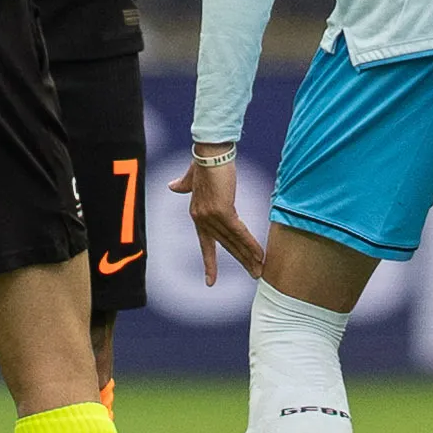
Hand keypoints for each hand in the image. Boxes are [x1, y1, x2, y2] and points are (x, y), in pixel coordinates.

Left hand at [168, 152, 263, 283]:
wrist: (209, 152)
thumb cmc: (203, 162)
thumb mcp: (192, 178)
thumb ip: (183, 185)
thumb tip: (172, 186)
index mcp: (197, 214)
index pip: (205, 244)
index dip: (209, 262)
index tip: (210, 281)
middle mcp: (202, 219)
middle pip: (225, 245)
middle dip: (241, 262)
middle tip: (254, 275)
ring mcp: (212, 216)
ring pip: (234, 241)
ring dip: (249, 257)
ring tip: (259, 271)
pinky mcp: (223, 211)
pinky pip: (239, 232)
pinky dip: (250, 244)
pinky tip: (260, 255)